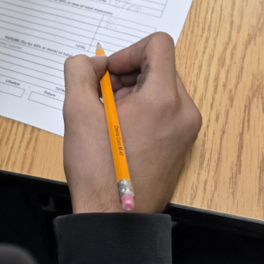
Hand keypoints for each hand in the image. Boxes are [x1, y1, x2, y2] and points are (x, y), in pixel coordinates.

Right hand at [63, 33, 201, 213]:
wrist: (115, 219)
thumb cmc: (100, 172)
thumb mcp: (77, 112)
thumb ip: (79, 72)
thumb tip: (90, 64)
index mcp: (164, 99)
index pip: (158, 44)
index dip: (127, 51)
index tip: (108, 74)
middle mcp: (184, 111)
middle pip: (159, 66)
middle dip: (126, 75)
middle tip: (101, 99)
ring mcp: (186, 129)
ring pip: (161, 87)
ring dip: (132, 92)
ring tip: (108, 119)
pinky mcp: (182, 143)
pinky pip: (165, 109)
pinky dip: (143, 110)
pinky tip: (119, 132)